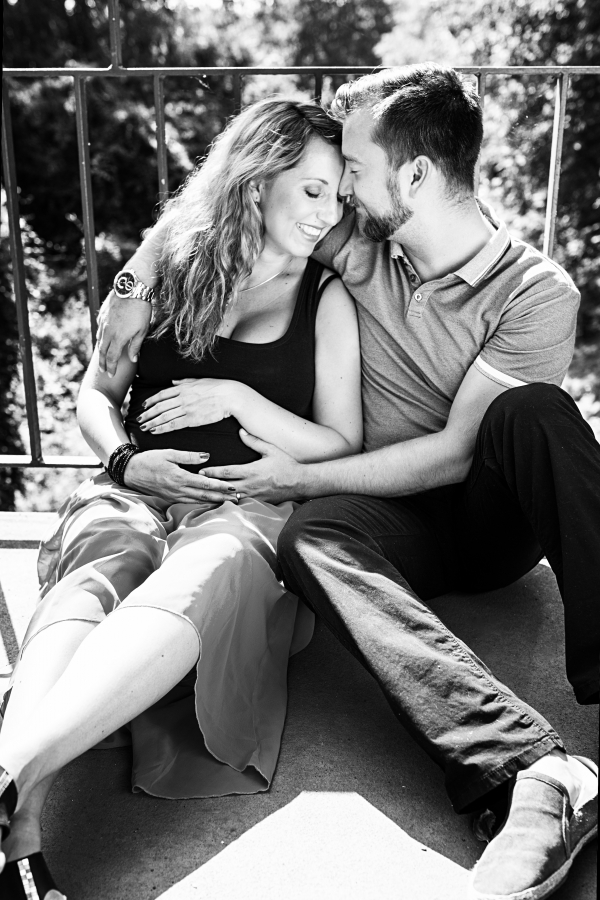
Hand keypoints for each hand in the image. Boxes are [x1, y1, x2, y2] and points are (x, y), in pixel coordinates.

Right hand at [97, 290, 151, 376]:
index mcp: (118, 338)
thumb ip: (136, 346)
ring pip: (99, 340)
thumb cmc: (141, 310)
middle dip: (102, 363)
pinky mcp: (103, 314)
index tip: (110, 375)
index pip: (112, 358)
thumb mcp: (142, 330)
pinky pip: (99, 328)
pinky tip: (102, 338)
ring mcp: (103, 322)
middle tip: (103, 371)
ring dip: (100, 350)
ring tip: (102, 357)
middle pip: (102, 351)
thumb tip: (133, 360)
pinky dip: (100, 336)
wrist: (132, 288)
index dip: (111, 368)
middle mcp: (107, 331)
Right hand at [123, 449, 237, 503]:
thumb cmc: (149, 460)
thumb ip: (188, 456)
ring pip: (199, 501)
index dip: (220, 486)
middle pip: (205, 495)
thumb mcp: (169, 453)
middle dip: (222, 497)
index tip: (233, 487)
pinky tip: (210, 502)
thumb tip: (207, 456)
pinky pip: (190, 502)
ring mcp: (174, 496)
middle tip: (238, 498)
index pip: (205, 484)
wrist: (131, 472)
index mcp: (179, 477)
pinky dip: (202, 502)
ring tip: (229, 501)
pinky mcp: (171, 498)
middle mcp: (178, 490)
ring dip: (215, 501)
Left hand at [137, 379, 242, 433]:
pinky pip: (173, 425)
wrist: (230, 396)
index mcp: (183, 387)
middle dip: (147, 413)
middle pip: (159, 406)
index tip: (144, 405)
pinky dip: (162, 428)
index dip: (151, 400)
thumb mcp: (199, 380)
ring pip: (163, 417)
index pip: (162, 394)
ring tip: (143, 427)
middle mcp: (182, 398)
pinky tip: (155, 431)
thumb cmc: (218, 387)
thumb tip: (172, 382)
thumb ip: (184, 381)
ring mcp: (186, 409)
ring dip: (152, 422)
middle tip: (139, 419)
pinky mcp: (192, 419)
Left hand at [202, 430, 302, 502]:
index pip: (227, 472)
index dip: (212, 472)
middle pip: (225, 486)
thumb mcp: (271, 450)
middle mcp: (251, 485)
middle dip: (210, 485)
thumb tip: (241, 432)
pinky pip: (241, 503)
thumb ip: (254, 441)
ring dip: (218, 496)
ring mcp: (254, 495)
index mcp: (252, 471)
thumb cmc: (286, 464)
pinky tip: (222, 503)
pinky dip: (230, 503)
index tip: (201, 471)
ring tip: (205, 494)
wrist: (300, 482)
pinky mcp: (259, 502)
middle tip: (198, 483)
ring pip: (231, 498)